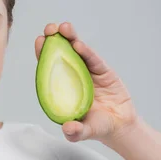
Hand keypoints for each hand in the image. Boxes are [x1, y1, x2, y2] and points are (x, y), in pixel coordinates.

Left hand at [35, 22, 138, 142]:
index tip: (40, 41)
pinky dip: (87, 52)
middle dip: (54, 40)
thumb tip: (68, 129)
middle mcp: (71, 76)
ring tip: (64, 27)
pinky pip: (93, 60)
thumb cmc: (97, 127)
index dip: (43, 54)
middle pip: (60, 55)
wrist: (120, 125)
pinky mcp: (102, 71)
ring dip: (70, 38)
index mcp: (61, 88)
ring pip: (76, 52)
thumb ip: (77, 132)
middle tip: (50, 28)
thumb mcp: (85, 131)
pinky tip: (79, 44)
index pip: (48, 68)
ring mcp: (87, 72)